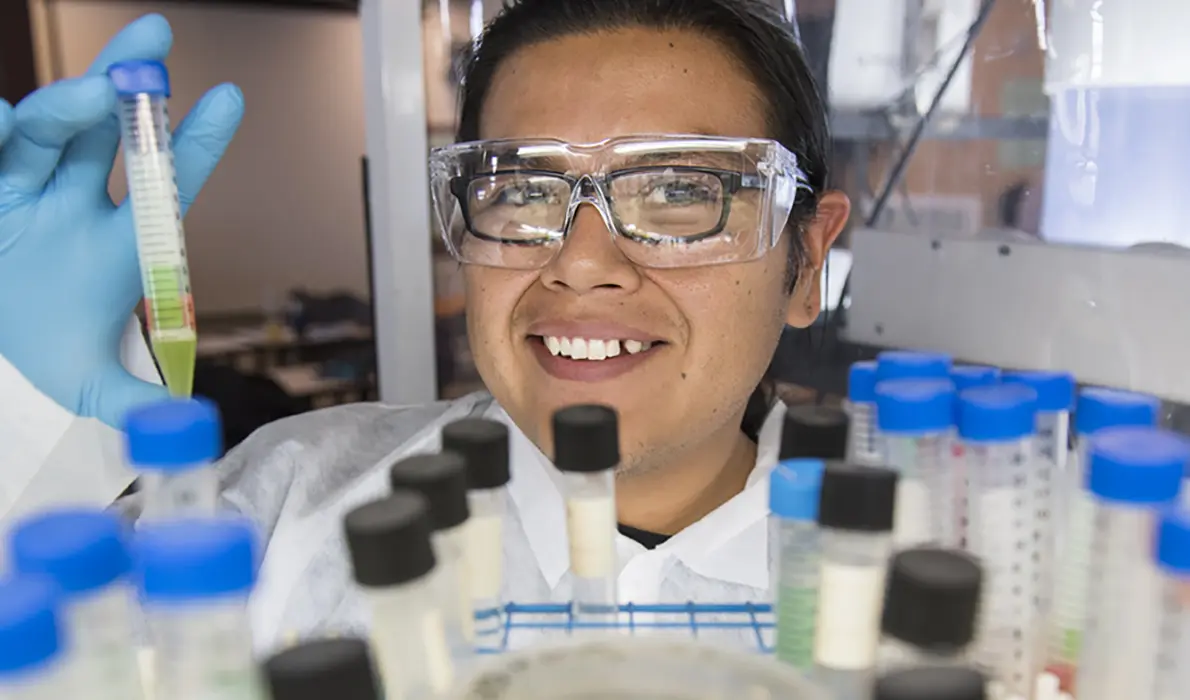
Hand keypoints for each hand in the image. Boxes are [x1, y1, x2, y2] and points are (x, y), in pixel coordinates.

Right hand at [0, 14, 243, 428]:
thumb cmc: (47, 344)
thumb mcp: (90, 384)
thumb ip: (133, 405)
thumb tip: (187, 432)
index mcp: (120, 239)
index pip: (168, 183)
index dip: (199, 142)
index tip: (233, 99)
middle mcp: (76, 199)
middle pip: (108, 132)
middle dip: (130, 86)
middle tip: (156, 42)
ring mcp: (24, 186)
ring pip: (47, 133)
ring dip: (67, 109)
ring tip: (92, 97)